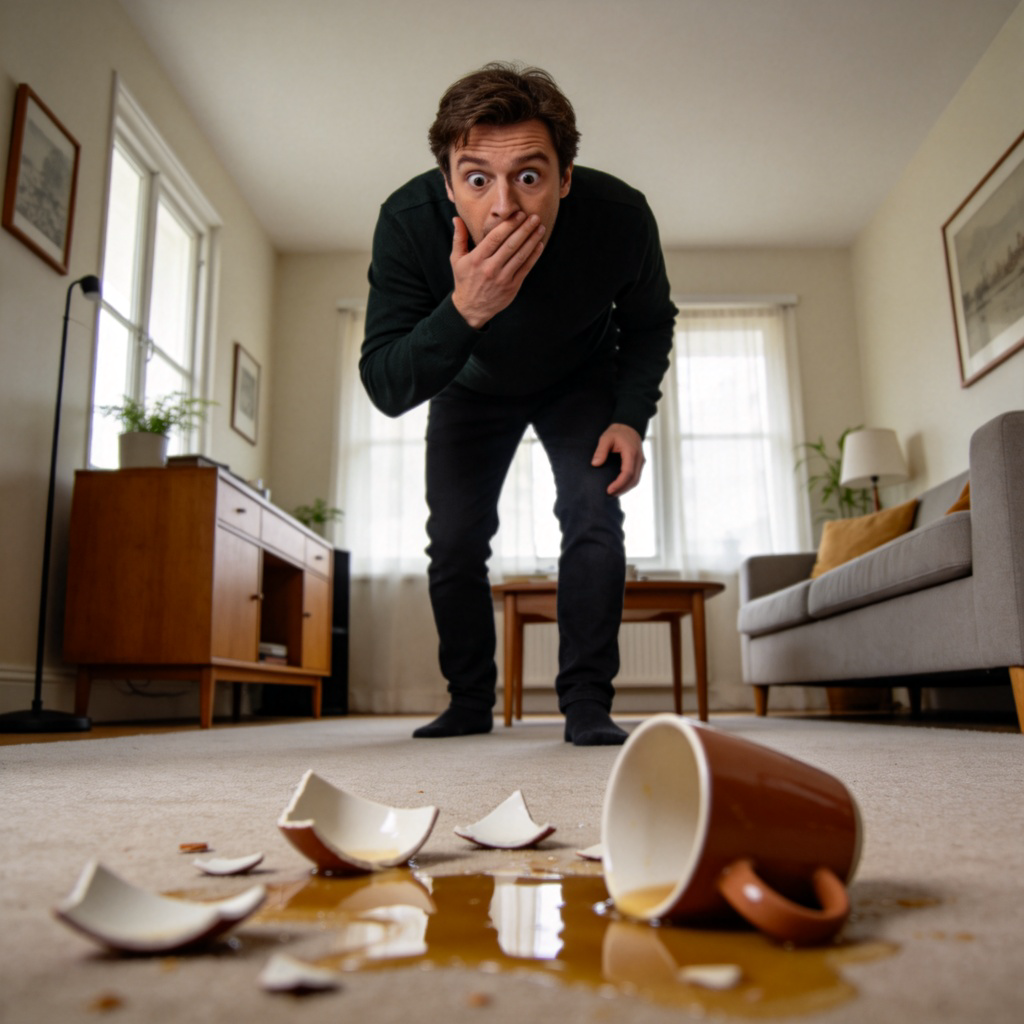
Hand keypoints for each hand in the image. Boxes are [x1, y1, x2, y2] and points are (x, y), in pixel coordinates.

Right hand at [450, 213, 545, 327]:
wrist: (471, 308)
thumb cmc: (464, 280)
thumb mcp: (456, 259)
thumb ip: (458, 238)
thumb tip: (456, 219)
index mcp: (477, 259)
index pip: (495, 238)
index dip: (509, 225)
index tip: (519, 214)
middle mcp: (490, 268)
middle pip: (510, 244)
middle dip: (524, 229)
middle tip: (535, 217)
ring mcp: (502, 278)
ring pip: (520, 255)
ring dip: (532, 240)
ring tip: (540, 228)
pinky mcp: (512, 287)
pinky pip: (525, 268)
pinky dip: (533, 256)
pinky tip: (539, 245)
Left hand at [592, 423, 645, 495]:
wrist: (629, 426)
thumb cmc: (617, 432)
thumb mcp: (606, 438)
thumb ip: (601, 450)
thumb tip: (595, 464)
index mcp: (631, 452)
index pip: (628, 473)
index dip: (619, 484)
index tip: (609, 490)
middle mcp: (639, 458)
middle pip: (633, 480)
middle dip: (622, 489)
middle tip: (609, 495)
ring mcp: (641, 461)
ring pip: (636, 480)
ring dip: (625, 488)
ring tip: (613, 493)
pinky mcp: (639, 464)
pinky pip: (635, 477)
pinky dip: (628, 484)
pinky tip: (619, 487)